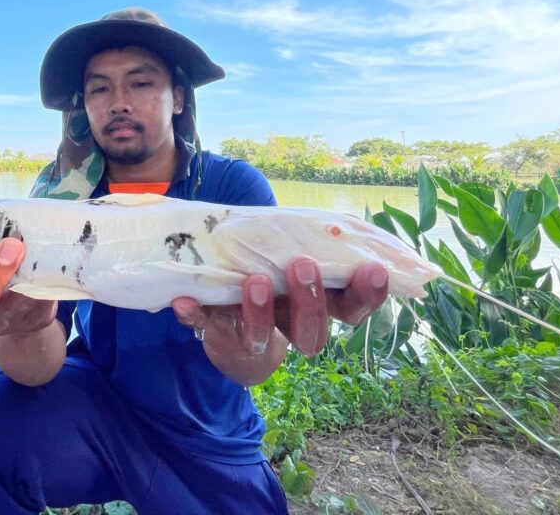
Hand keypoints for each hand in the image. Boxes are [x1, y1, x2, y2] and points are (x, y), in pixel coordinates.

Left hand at [172, 256, 388, 384]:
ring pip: (261, 338)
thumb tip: (352, 223)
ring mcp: (252, 332)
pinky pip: (203, 327)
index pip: (353, 309)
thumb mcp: (298, 251)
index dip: (368, 294)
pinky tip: (185, 300)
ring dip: (259, 312)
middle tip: (302, 265)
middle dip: (309, 300)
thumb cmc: (275, 268)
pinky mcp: (214, 330)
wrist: (230, 314)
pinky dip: (194, 314)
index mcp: (318, 304)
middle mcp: (289, 325)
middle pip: (313, 332)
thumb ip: (321, 239)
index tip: (374, 269)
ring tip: (254, 281)